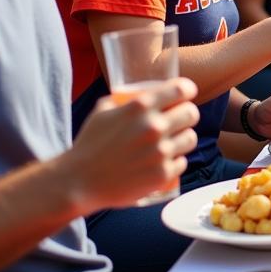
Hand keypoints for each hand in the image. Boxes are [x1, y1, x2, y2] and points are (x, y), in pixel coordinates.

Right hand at [68, 78, 199, 209]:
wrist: (78, 182)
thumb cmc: (89, 144)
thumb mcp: (103, 111)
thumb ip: (125, 100)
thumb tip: (142, 93)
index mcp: (141, 106)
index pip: (182, 89)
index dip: (187, 90)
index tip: (187, 94)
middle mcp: (154, 127)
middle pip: (192, 113)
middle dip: (187, 115)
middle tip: (179, 120)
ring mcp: (160, 152)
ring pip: (191, 138)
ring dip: (183, 139)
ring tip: (172, 142)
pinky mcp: (162, 174)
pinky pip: (182, 162)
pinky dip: (175, 162)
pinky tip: (162, 163)